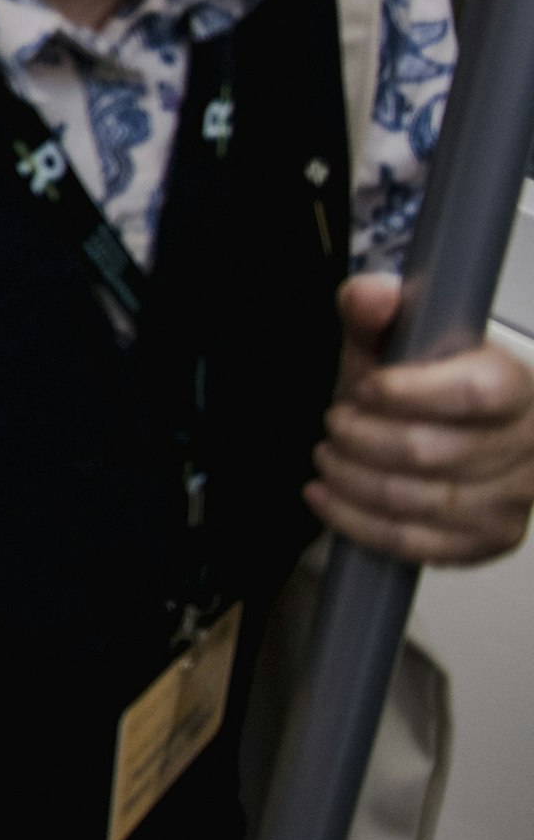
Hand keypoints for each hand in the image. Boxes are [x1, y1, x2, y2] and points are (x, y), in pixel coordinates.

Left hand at [308, 274, 533, 563]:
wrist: (439, 432)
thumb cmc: (416, 386)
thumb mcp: (391, 340)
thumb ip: (374, 310)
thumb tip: (370, 295)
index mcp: (515, 384)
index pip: (478, 392)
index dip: (410, 393)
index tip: (364, 388)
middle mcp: (529, 443)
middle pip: (434, 452)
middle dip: (363, 439)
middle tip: (333, 424)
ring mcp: (515, 498)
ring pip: (423, 502)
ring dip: (356, 481)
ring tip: (328, 458)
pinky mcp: (491, 539)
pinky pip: (418, 544)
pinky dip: (359, 522)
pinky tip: (327, 497)